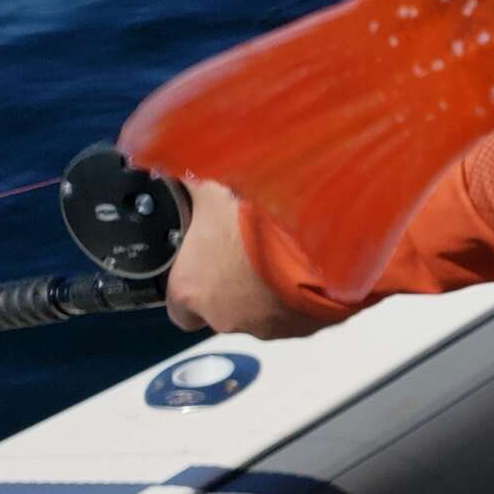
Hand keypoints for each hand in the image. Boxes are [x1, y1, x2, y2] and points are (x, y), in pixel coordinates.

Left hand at [165, 180, 325, 338]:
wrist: (314, 240)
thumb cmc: (258, 222)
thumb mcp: (213, 191)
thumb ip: (192, 185)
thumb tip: (182, 165)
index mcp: (190, 289)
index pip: (179, 309)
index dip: (192, 287)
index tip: (204, 267)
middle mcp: (224, 316)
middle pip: (223, 310)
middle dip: (234, 284)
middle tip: (249, 251)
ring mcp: (265, 326)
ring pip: (262, 314)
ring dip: (268, 291)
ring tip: (282, 255)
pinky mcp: (303, 328)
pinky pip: (298, 315)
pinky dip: (300, 295)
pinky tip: (305, 266)